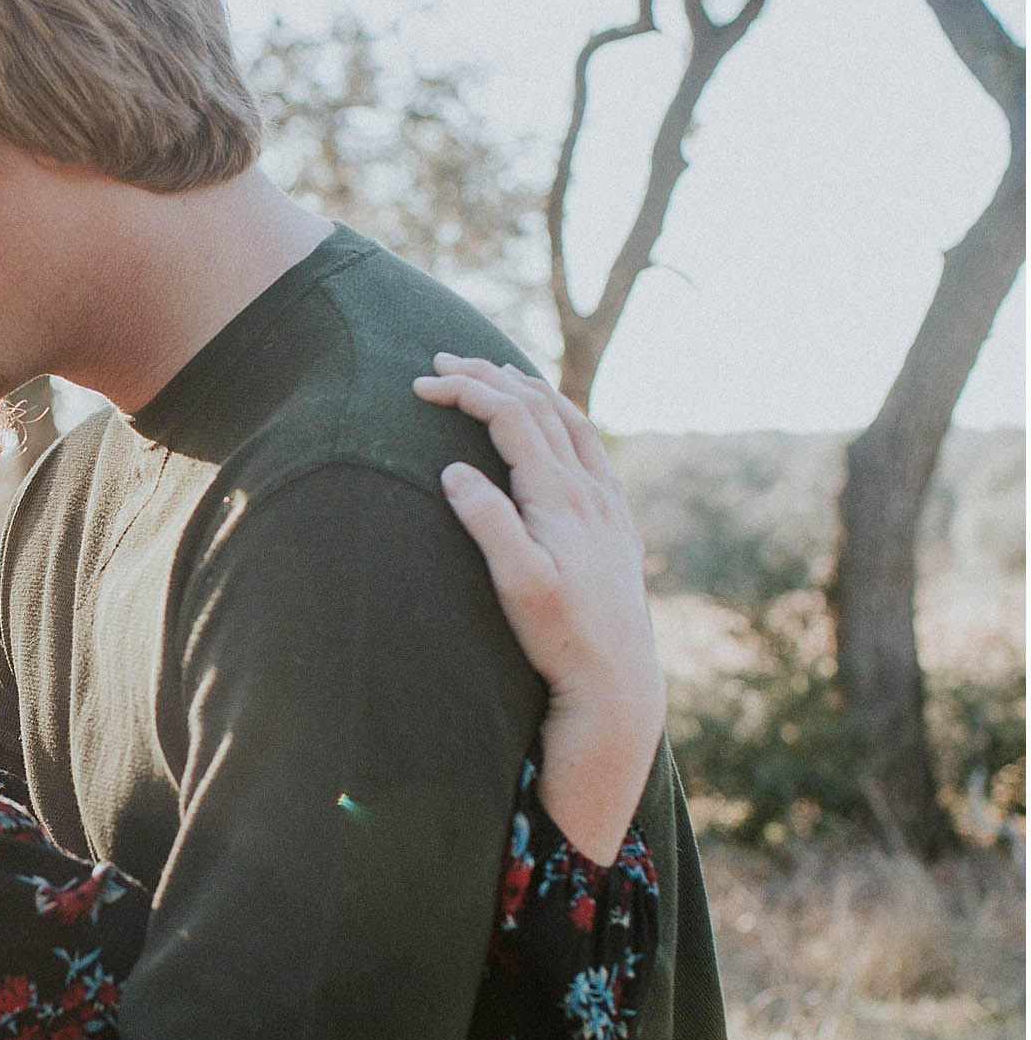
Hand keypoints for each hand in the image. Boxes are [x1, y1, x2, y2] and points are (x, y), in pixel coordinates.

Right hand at [413, 354, 665, 861]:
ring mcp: (608, 505)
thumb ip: (487, 523)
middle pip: (540, 407)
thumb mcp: (516, 583)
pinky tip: (556, 430)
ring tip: (499, 374)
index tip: (421, 385)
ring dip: (532, 391)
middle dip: (490, 377)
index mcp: (560, 495)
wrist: (618, 678)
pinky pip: (593, 450)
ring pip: (573, 423)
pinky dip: (564, 421)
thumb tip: (453, 472)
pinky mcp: (616, 524)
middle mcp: (590, 489)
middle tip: (444, 361)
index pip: (511, 417)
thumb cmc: (560, 636)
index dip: (466, 392)